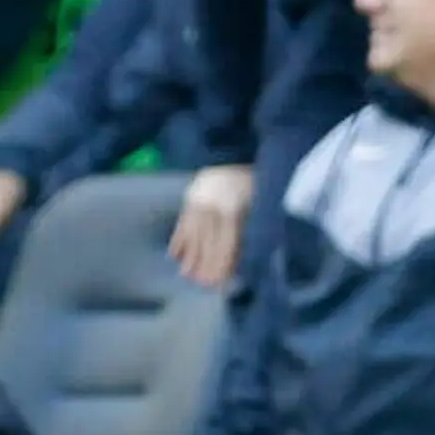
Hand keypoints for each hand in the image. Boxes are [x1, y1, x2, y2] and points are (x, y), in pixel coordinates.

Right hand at [170, 161, 254, 286]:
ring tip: (187, 275)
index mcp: (231, 210)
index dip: (222, 266)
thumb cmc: (253, 182)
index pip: (225, 246)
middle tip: (203, 285)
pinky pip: (181, 224)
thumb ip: (250, 232)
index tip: (219, 284)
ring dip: (189, 258)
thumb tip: (242, 264)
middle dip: (205, 267)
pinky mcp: (187, 197)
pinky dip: (179, 240)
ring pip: (192, 238)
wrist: (234, 149)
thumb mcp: (258, 205)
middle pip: (206, 245)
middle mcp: (210, 208)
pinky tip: (175, 255)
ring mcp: (195, 202)